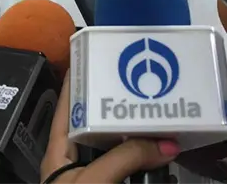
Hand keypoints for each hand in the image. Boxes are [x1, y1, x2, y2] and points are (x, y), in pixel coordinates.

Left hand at [41, 73, 180, 182]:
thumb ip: (124, 157)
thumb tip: (168, 143)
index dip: (77, 80)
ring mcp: (95, 177)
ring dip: (138, 136)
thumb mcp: (92, 180)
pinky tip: (164, 150)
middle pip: (99, 125)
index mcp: (59, 150)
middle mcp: (77, 160)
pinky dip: (147, 161)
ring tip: (159, 112)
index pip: (67, 105)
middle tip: (142, 83)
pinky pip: (132, 170)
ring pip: (119, 149)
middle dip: (119, 107)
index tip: (94, 56)